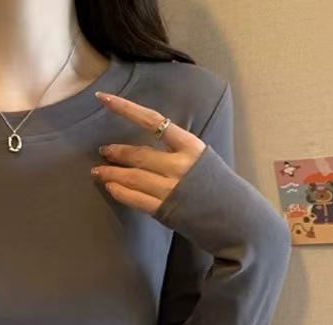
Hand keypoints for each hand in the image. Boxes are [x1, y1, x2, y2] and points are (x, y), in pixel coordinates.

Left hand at [90, 91, 206, 214]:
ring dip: (111, 174)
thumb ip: (176, 149)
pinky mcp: (165, 210)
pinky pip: (135, 199)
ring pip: (132, 177)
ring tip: (98, 172)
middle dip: (116, 153)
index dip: (125, 108)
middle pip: (138, 154)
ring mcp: (171, 188)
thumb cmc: (216, 185)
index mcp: (189, 145)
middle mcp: (179, 165)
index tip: (103, 98)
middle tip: (102, 152)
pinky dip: (120, 193)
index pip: (152, 120)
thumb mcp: (201, 157)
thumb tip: (150, 144)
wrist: (234, 217)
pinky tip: (111, 188)